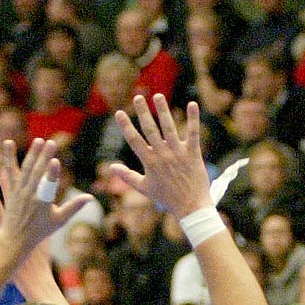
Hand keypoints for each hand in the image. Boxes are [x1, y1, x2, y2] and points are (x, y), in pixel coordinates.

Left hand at [0, 139, 94, 259]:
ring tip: (38, 140)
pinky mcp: (11, 189)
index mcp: (43, 204)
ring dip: (31, 154)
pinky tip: (8, 143)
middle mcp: (30, 196)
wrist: (15, 238)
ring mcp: (19, 192)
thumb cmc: (41, 231)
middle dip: (44, 156)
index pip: (49, 186)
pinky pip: (10, 171)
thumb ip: (74, 207)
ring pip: (24, 169)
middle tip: (51, 142)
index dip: (52, 173)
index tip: (55, 161)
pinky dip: (9, 157)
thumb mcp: (60, 220)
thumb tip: (90, 197)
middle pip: (37, 173)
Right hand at [106, 95, 212, 219]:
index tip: (119, 112)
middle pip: (150, 129)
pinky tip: (192, 104)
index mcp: (149, 162)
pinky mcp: (193, 154)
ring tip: (158, 96)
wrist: (190, 207)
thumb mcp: (144, 188)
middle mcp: (162, 155)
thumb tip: (111, 167)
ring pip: (169, 128)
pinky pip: (193, 134)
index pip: (134, 140)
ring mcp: (178, 154)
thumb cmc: (167, 198)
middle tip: (138, 97)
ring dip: (163, 111)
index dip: (126, 126)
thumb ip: (127, 176)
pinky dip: (193, 119)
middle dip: (143, 112)